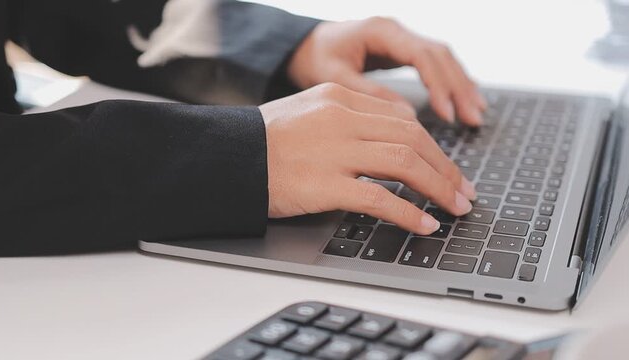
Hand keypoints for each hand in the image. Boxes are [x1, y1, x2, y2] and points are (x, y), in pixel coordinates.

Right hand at [260, 83, 476, 234]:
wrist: (227, 157)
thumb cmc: (263, 141)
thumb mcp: (308, 115)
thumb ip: (347, 124)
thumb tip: (387, 147)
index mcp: (339, 98)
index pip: (401, 119)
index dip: (432, 146)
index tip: (446, 166)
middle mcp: (341, 118)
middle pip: (412, 138)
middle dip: (445, 167)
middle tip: (463, 191)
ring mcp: (334, 150)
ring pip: (404, 162)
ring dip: (438, 187)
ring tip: (455, 208)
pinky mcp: (325, 183)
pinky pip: (379, 197)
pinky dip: (408, 212)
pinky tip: (424, 224)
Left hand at [287, 18, 486, 125]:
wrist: (302, 46)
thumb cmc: (314, 60)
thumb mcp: (333, 78)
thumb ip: (368, 93)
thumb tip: (407, 117)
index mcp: (381, 32)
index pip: (421, 54)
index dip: (438, 84)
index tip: (447, 113)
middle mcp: (396, 31)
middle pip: (440, 55)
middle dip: (459, 87)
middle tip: (473, 119)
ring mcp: (401, 40)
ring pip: (442, 59)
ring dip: (461, 86)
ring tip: (476, 116)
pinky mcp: (401, 52)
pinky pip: (434, 65)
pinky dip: (450, 83)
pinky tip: (463, 101)